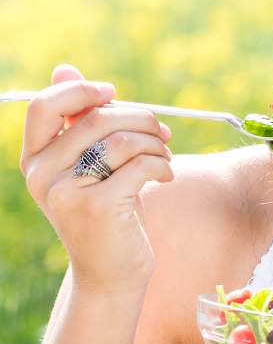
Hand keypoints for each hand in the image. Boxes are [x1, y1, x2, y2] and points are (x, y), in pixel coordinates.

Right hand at [20, 65, 173, 293]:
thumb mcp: (90, 166)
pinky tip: (167, 175)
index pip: (44, 105)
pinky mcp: (97, 208)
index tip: (113, 93)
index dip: (81, 91)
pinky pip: (138, 166)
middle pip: (95, 118)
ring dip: (155, 141)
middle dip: (139, 117)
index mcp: (34, 159)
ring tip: (167, 155)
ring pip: (120, 140)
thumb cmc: (107, 214)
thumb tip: (65, 68)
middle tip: (163, 131)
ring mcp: (65, 192)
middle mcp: (41, 174)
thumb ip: (78, 123)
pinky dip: (161, 164)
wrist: (111, 274)